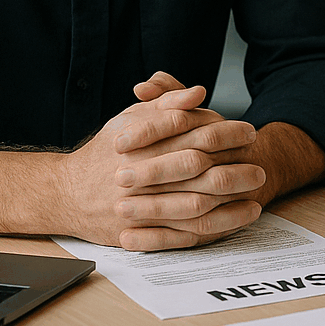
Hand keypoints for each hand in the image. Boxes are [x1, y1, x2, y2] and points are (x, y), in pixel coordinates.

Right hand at [59, 72, 265, 249]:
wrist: (65, 192)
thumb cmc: (106, 151)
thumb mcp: (130, 119)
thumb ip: (166, 103)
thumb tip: (199, 92)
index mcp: (142, 143)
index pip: (191, 132)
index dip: (225, 132)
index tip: (249, 132)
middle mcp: (141, 174)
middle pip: (197, 169)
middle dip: (234, 166)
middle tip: (259, 164)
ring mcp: (139, 206)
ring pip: (194, 204)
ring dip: (231, 199)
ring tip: (257, 192)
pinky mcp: (140, 232)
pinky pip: (184, 233)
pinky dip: (215, 227)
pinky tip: (239, 219)